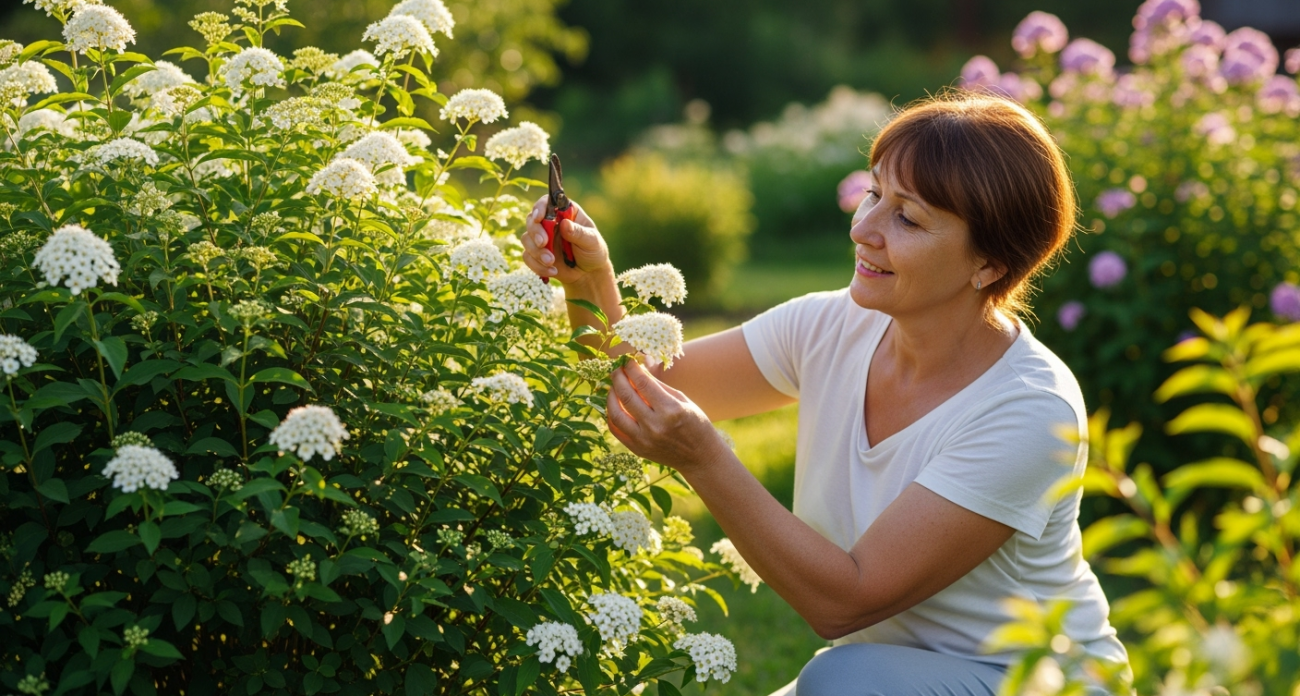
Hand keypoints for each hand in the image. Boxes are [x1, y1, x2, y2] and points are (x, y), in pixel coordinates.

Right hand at [521, 196, 612, 286]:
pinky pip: (527, 257)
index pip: (547, 202)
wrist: (589, 274)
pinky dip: (537, 265)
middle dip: (535, 232)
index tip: (539, 218)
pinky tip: (553, 271)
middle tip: (543, 243)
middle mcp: (550, 222)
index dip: (540, 207)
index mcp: (565, 212)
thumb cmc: (594, 252)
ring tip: (552, 262)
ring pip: (526, 239)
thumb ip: (579, 233)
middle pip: (532, 220)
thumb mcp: (592, 241)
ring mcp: (542, 238)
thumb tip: (564, 224)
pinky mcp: (536, 254)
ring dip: (536, 251)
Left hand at [606, 361, 730, 475]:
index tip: (628, 360)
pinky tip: (615, 405)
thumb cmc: (696, 424)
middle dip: (618, 378)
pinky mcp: (637, 449)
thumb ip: (658, 386)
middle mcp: (655, 425)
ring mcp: (644, 439)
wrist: (700, 457)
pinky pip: (616, 429)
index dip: (632, 368)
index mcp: (671, 410)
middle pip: (626, 396)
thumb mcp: (682, 400)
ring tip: (613, 387)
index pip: (642, 383)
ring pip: (615, 413)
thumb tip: (638, 369)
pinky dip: (611, 415)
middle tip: (616, 369)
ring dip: (611, 396)